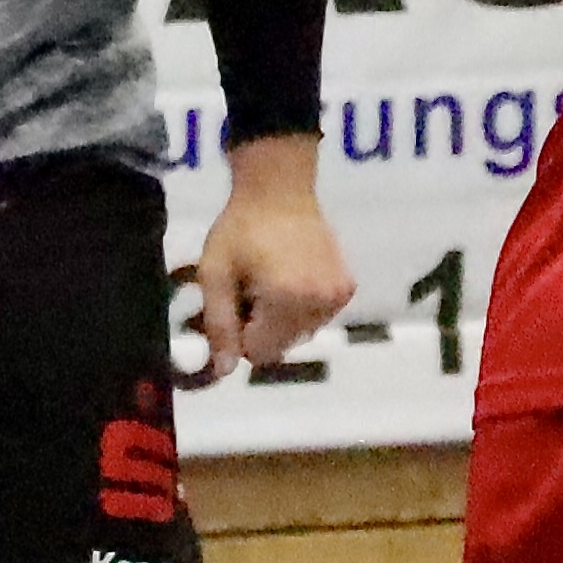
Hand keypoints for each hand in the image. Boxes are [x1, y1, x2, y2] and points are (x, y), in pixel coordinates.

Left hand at [192, 136, 355, 380]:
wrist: (280, 190)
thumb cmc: (240, 228)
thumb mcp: (215, 274)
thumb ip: (219, 325)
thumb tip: (223, 371)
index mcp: (286, 300)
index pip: (260, 352)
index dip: (240, 335)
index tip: (235, 304)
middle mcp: (319, 302)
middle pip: (282, 347)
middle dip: (262, 328)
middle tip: (251, 291)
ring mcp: (338, 296)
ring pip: (301, 335)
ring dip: (282, 320)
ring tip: (271, 282)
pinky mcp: (347, 288)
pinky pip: (318, 318)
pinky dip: (302, 308)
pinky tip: (292, 278)